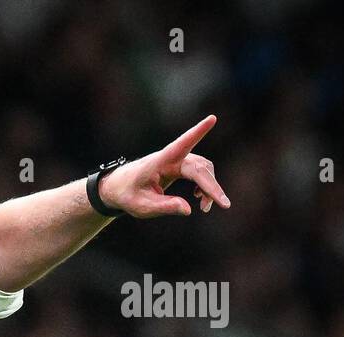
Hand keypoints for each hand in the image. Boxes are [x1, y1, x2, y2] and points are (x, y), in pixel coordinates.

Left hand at [98, 114, 230, 218]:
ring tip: (205, 208)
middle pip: (198, 167)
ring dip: (209, 187)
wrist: (120, 187)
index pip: (180, 145)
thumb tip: (188, 210)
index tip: (212, 118)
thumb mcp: (141, 206)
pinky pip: (200, 172)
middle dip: (212, 185)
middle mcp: (171, 157)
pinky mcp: (181, 165)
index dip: (196, 132)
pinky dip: (205, 185)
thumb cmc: (128, 194)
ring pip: (203, 169)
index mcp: (158, 162)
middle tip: (224, 205)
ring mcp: (177, 160)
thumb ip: (164, 207)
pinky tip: (200, 197)